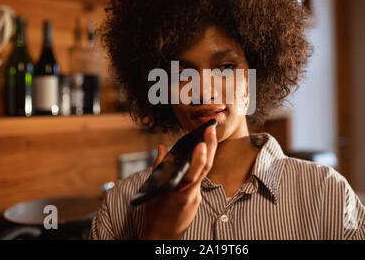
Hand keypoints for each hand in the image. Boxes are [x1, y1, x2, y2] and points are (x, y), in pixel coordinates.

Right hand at [139, 125, 216, 239]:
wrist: (163, 236)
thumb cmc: (155, 215)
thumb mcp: (153, 191)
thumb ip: (159, 168)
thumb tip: (163, 148)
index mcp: (178, 194)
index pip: (192, 174)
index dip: (199, 158)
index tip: (202, 143)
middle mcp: (191, 195)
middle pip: (205, 168)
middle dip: (210, 146)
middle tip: (211, 128)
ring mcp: (197, 197)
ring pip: (204, 172)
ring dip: (207, 153)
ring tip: (208, 135)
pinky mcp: (197, 198)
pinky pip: (199, 178)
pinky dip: (199, 165)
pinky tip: (198, 154)